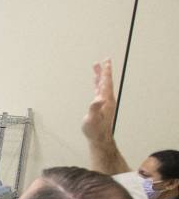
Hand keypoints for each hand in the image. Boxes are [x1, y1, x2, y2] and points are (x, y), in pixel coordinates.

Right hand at [81, 60, 126, 174]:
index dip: (106, 72)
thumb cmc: (95, 130)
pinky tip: (96, 83)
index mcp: (105, 100)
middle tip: (104, 60)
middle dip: (105, 71)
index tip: (106, 62)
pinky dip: (98, 84)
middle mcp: (106, 100)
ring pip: (102, 86)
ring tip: (97, 68)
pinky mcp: (101, 107)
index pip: (106, 82)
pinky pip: (99, 91)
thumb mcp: (92, 119)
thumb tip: (99, 99)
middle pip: (106, 82)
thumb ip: (95, 108)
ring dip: (100, 76)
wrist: (100, 139)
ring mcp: (104, 103)